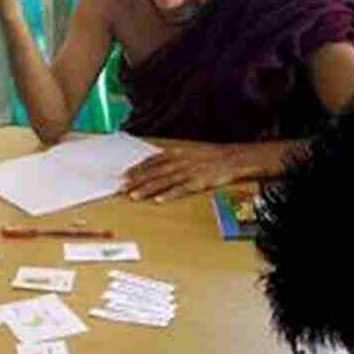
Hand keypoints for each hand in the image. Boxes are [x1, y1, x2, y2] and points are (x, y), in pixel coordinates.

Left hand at [121, 143, 257, 201]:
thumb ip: (171, 158)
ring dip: (147, 189)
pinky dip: (170, 195)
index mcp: (177, 153)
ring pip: (164, 181)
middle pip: (154, 172)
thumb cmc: (209, 157)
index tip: (124, 175)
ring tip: (134, 196)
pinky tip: (159, 200)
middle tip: (122, 187)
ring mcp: (188, 172)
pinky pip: (182, 189)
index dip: (137, 168)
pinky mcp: (198, 182)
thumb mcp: (188, 152)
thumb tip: (153, 163)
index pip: (152, 161)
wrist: (232, 158)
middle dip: (136, 180)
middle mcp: (180, 162)